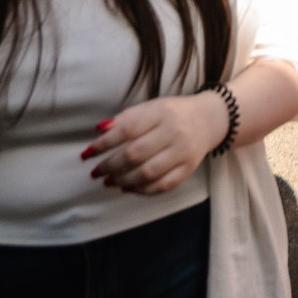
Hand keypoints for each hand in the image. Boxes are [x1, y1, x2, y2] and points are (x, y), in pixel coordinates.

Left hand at [83, 92, 224, 194]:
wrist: (210, 119)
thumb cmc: (173, 113)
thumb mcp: (151, 107)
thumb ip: (126, 118)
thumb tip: (99, 130)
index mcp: (162, 112)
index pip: (128, 129)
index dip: (104, 143)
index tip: (88, 153)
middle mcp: (174, 132)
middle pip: (136, 154)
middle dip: (111, 165)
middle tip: (96, 171)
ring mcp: (183, 152)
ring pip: (148, 173)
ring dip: (123, 180)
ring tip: (109, 181)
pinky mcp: (188, 169)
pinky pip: (163, 185)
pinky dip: (142, 190)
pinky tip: (128, 188)